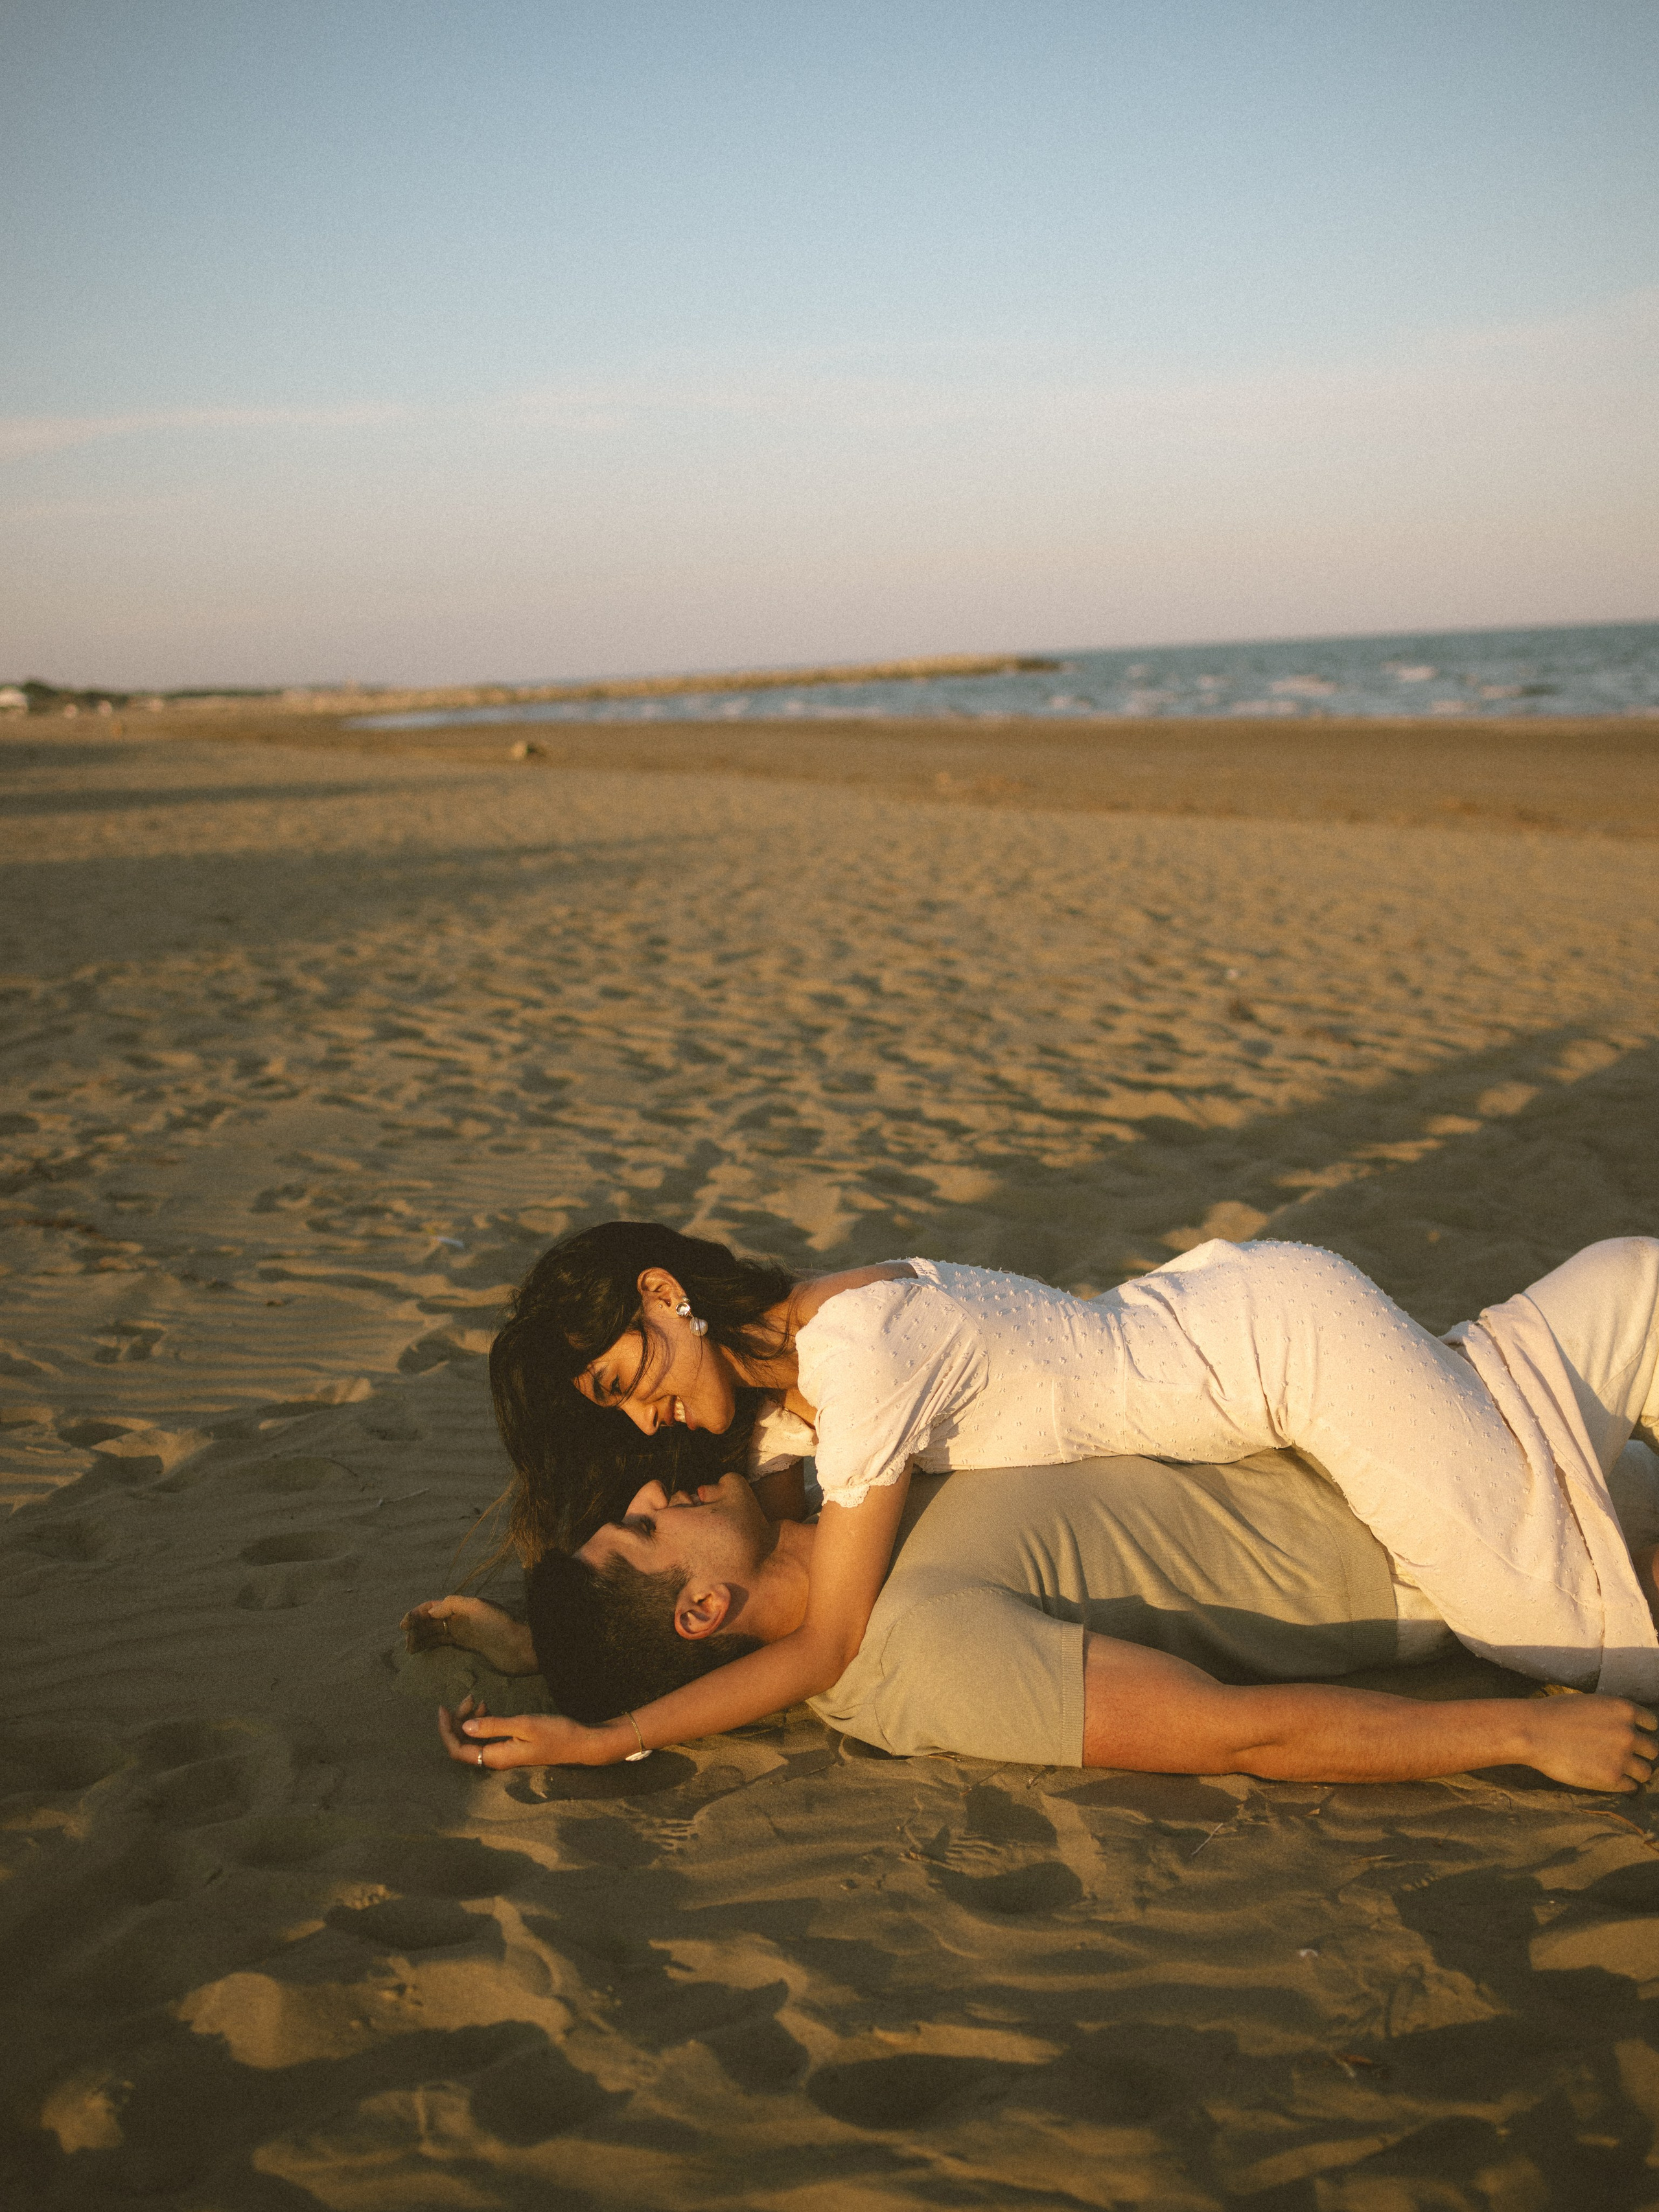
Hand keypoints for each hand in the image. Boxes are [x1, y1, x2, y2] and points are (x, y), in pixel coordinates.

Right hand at [403, 1595, 535, 1674]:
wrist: (520, 1646)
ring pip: (437, 1632)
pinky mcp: (469, 1646)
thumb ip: (453, 1605)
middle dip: (417, 1628)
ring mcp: (465, 1632)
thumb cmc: (500, 1626)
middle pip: (433, 1620)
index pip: (434, 1606)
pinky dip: (432, 1645)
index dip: (418, 1613)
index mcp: (463, 1605)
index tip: (404, 1625)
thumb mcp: (477, 1608)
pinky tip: (423, 1651)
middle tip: (407, 1642)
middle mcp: (462, 1617)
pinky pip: (445, 1643)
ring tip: (410, 1649)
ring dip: (422, 1638)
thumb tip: (431, 1610)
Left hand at [437, 1694, 605, 1769]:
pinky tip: (488, 1707)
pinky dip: (483, 1721)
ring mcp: (503, 1753)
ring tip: (478, 1700)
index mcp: (496, 1757)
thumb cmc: (555, 1732)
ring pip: (474, 1739)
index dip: (446, 1731)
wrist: (579, 1742)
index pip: (458, 1750)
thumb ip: (493, 1726)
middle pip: (463, 1744)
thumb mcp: (524, 1725)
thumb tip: (465, 1726)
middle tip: (469, 1698)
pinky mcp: (510, 1747)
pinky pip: (486, 1736)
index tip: (442, 1708)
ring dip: (470, 1719)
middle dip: (458, 1721)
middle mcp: (495, 1759)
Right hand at [1521, 1693, 1656, 1791]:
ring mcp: (1622, 1757)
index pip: (1651, 1724)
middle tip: (1624, 1756)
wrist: (1532, 1732)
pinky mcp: (1612, 1778)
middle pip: (1652, 1750)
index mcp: (1624, 1709)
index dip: (1642, 1731)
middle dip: (1640, 1753)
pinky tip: (1608, 1779)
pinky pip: (1631, 1787)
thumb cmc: (1554, 1714)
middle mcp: (1629, 1733)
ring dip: (1635, 1772)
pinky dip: (1623, 1785)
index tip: (1632, 1738)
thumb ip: (1613, 1715)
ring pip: (1646, 1772)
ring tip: (1618, 1770)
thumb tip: (1625, 1727)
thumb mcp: (1590, 1703)